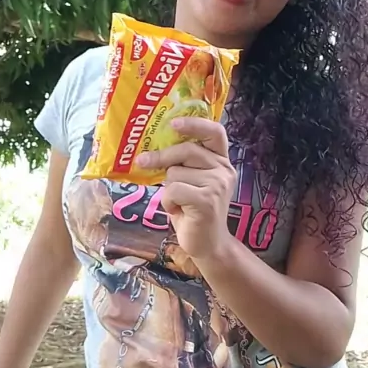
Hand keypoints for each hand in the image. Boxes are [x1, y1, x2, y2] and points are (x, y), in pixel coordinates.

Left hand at [136, 118, 235, 259]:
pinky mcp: (207, 201)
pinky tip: (178, 211)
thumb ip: (183, 164)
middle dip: (161, 157)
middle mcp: (223, 170)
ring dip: (168, 189)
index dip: (195, 124)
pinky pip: (173, 190)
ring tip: (178, 202)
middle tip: (143, 161)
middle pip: (186, 150)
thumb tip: (152, 149)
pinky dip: (168, 202)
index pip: (215, 132)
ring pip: (175, 173)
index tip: (173, 123)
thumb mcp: (191, 182)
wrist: (208, 244)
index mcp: (221, 161)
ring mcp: (217, 185)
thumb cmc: (194, 211)